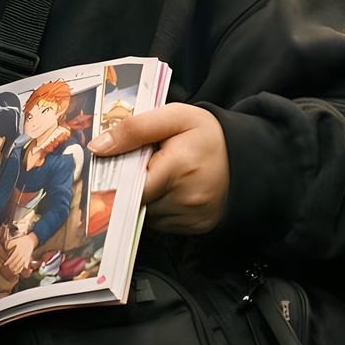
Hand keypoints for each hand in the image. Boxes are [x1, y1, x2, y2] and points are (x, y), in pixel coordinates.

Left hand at [3, 231, 38, 275]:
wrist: (31, 239)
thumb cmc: (22, 240)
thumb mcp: (16, 240)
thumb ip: (10, 244)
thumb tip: (6, 248)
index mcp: (18, 249)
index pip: (12, 257)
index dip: (8, 261)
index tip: (5, 264)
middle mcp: (22, 253)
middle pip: (16, 261)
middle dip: (12, 266)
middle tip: (8, 268)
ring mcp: (25, 255)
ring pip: (21, 263)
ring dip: (17, 268)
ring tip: (13, 271)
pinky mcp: (28, 257)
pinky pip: (26, 263)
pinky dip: (23, 267)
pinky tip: (21, 270)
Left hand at [88, 103, 228, 234]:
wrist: (247, 156)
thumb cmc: (208, 134)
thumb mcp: (175, 116)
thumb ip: (135, 128)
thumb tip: (98, 147)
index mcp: (177, 168)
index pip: (127, 187)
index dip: (114, 178)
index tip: (112, 167)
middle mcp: (185, 199)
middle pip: (134, 202)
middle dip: (129, 186)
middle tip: (140, 166)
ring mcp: (190, 218)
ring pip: (145, 215)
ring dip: (144, 198)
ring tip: (159, 175)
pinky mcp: (195, 229)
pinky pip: (161, 223)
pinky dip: (158, 207)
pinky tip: (169, 189)